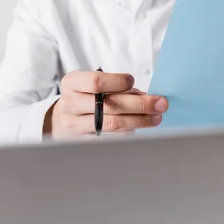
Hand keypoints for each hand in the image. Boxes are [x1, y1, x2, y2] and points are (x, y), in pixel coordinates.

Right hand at [47, 70, 167, 135]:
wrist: (63, 119)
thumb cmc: (85, 96)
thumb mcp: (93, 84)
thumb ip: (117, 87)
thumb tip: (147, 96)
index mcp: (72, 83)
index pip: (95, 82)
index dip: (117, 82)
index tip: (133, 82)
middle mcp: (70, 104)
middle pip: (108, 105)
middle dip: (139, 104)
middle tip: (161, 103)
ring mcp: (75, 125)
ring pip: (112, 123)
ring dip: (139, 120)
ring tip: (156, 117)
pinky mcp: (83, 141)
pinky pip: (111, 137)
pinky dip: (129, 131)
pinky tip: (141, 126)